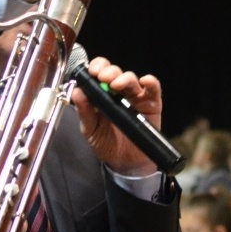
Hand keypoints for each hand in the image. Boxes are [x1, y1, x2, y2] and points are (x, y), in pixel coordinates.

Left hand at [69, 56, 161, 175]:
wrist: (125, 163)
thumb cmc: (106, 144)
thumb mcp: (90, 130)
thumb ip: (84, 112)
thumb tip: (77, 92)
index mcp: (101, 94)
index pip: (99, 72)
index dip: (96, 67)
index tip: (92, 71)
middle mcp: (119, 92)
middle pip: (115, 72)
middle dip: (109, 71)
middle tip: (103, 77)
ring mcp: (136, 97)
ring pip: (132, 79)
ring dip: (124, 78)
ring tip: (117, 84)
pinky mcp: (152, 104)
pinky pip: (153, 89)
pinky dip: (151, 82)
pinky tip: (145, 81)